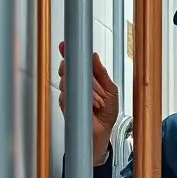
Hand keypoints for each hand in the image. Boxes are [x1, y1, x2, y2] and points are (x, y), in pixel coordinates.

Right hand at [57, 41, 118, 163]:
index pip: (74, 63)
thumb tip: (94, 56)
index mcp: (85, 79)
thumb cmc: (106, 113)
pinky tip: (91, 104)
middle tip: (88, 78)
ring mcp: (68, 94)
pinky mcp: (66, 104)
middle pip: (67, 68)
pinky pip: (68, 94)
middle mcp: (75, 85)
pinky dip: (83, 98)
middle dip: (77, 70)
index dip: (69, 53)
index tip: (65, 45)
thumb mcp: (110, 90)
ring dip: (87, 88)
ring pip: (69, 80)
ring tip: (98, 100)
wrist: (103, 132)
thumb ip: (101, 73)